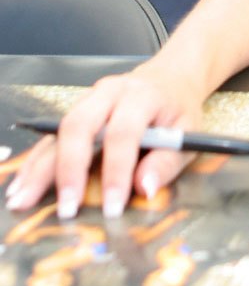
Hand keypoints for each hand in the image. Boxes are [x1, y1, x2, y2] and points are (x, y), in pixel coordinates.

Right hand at [5, 66, 202, 219]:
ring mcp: (89, 98)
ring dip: (40, 166)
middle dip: (69, 169)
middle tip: (65, 208)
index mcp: (142, 96)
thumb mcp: (188, 134)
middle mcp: (110, 92)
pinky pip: (51, 134)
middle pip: (80, 125)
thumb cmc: (178, 110)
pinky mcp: (76, 109)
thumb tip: (144, 189)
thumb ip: (167, 162)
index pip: (124, 133)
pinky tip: (23, 184)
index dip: (116, 172)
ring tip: (24, 199)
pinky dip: (36, 160)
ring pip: (59, 129)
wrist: (171, 77)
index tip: (112, 207)